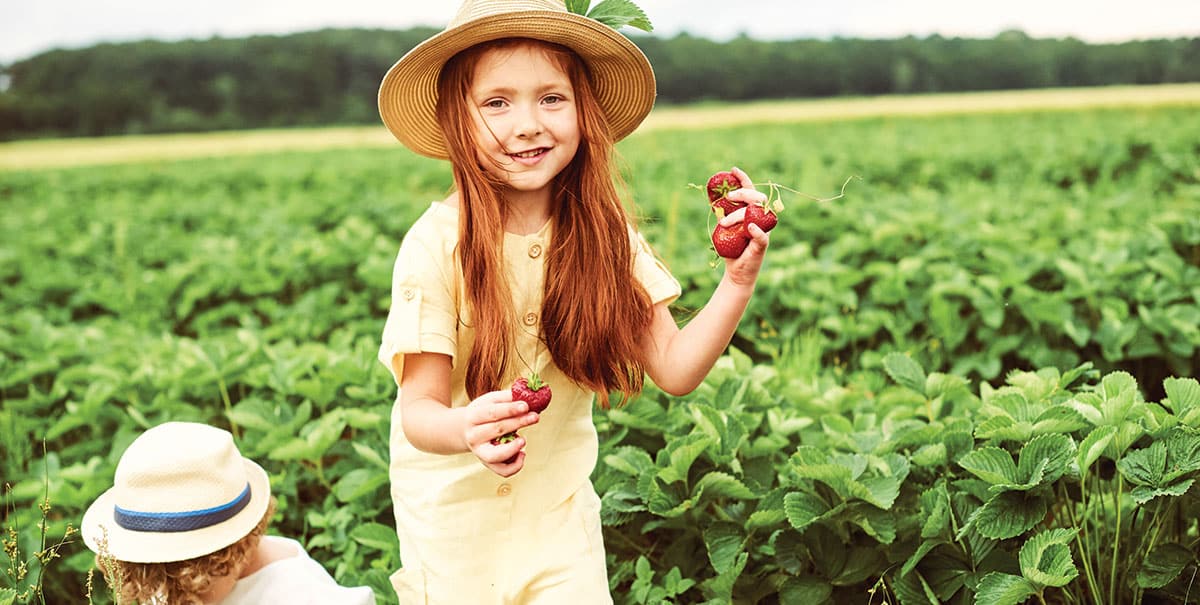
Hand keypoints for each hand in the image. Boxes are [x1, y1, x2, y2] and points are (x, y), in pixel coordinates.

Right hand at [461, 390, 539, 476]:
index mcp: (473, 417)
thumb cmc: (483, 413)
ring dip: (512, 449)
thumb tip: (528, 393)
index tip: (526, 405)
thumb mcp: (490, 401)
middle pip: (497, 430)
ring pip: (495, 456)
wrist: (464, 430)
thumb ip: (507, 397)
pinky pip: (502, 471)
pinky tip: (523, 453)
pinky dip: (515, 466)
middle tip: (535, 417)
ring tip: (524, 440)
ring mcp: (480, 452)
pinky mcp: (488, 463)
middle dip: (518, 423)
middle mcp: (474, 436)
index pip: (492, 413)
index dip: (510, 409)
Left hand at [717, 166, 769, 285]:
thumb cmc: (731, 249)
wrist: (736, 273)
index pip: (750, 192)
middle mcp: (759, 219)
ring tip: (723, 223)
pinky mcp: (762, 245)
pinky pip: (762, 236)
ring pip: (756, 213)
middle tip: (727, 198)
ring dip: (739, 215)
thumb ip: (722, 214)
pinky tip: (749, 227)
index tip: (733, 170)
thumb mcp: (723, 228)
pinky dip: (756, 230)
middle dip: (742, 194)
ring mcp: (762, 231)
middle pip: (757, 198)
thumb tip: (712, 198)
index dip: (744, 179)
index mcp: (751, 213)